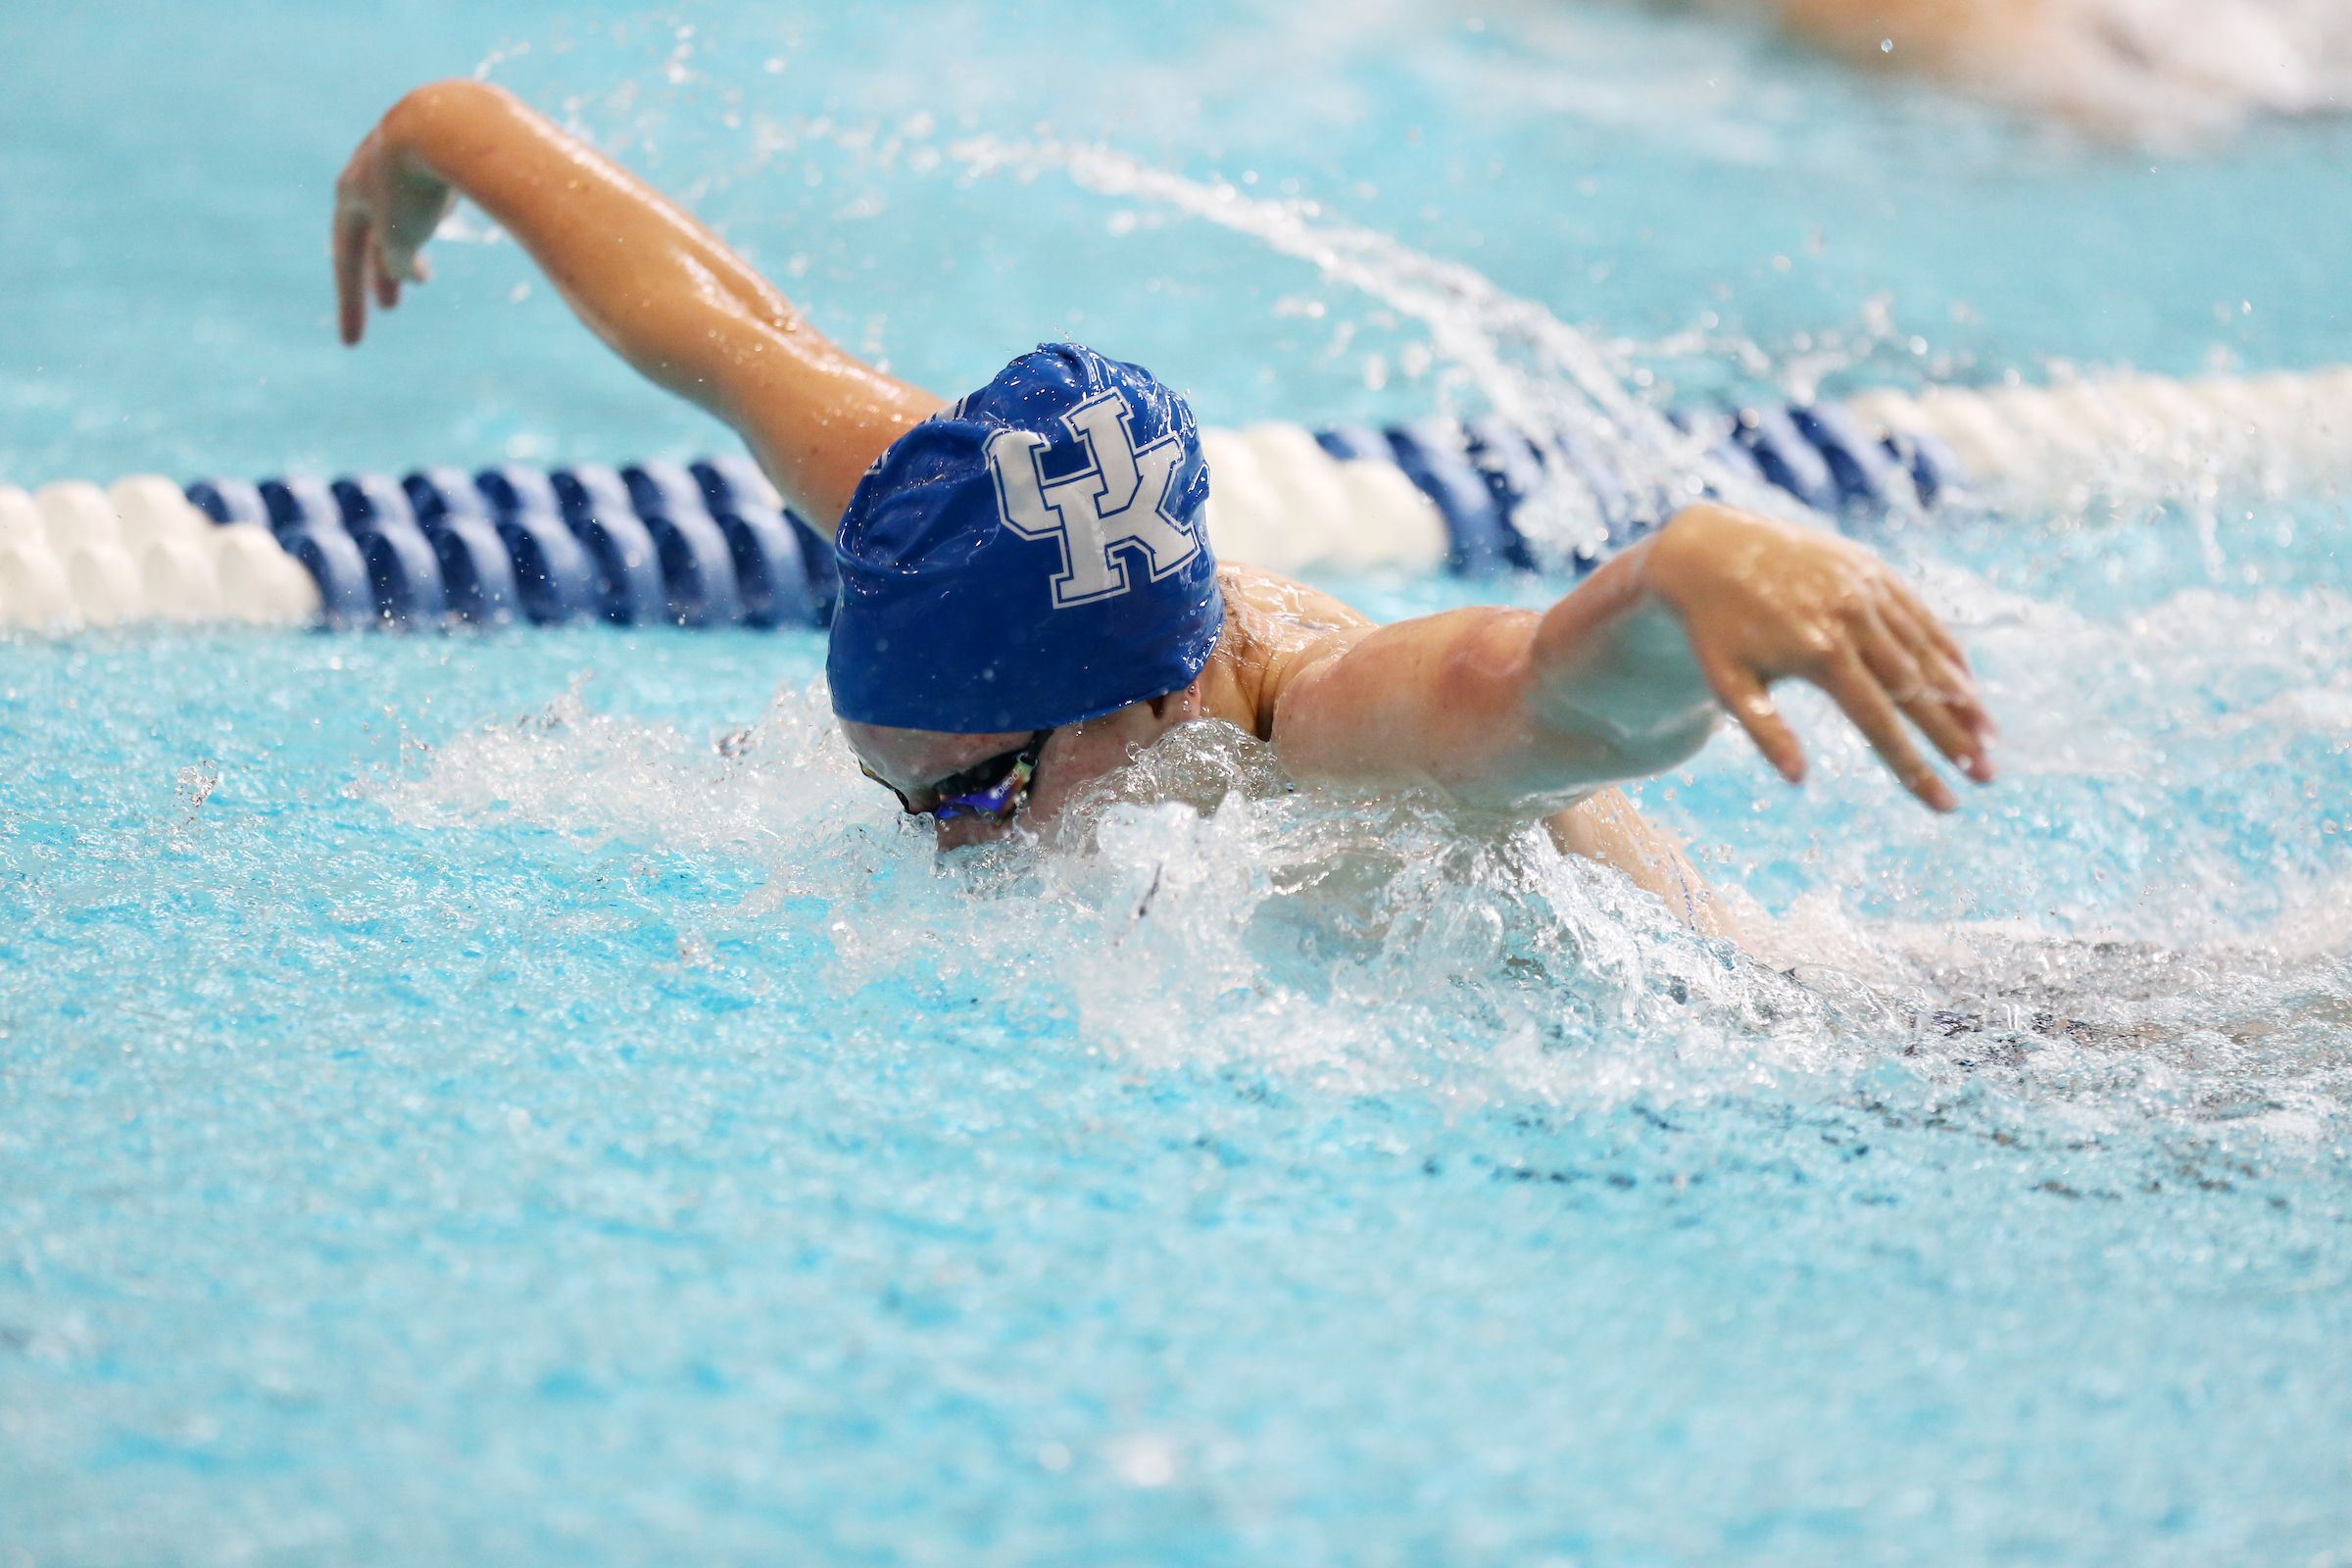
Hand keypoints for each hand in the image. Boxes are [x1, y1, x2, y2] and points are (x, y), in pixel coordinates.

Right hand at [332, 114, 456, 344]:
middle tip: (391, 306)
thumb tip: (408, 272)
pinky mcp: (431, 152)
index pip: (344, 261)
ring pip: (400, 215)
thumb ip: (397, 263)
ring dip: (408, 248)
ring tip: (422, 276)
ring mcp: (397, 161)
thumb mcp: (401, 237)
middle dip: (381, 274)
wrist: (447, 124)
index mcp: (349, 195)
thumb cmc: (417, 185)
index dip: (349, 305)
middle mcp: (367, 176)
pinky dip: (433, 215)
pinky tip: (445, 214)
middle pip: (370, 237)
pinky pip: (427, 191)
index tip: (352, 344)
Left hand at [1642, 503, 1996, 810]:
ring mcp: (1868, 590)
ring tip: (1988, 739)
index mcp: (1820, 653)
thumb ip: (1764, 730)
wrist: (1709, 546)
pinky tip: (1967, 685)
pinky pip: (1922, 617)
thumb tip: (1798, 781)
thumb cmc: (1714, 627)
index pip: (1881, 723)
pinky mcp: (1874, 570)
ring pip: (1929, 652)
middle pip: (1918, 690)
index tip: (1945, 802)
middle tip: (1986, 777)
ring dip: (1963, 698)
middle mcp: (1854, 618)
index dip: (1916, 766)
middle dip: (1955, 738)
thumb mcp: (1726, 682)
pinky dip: (1948, 653)